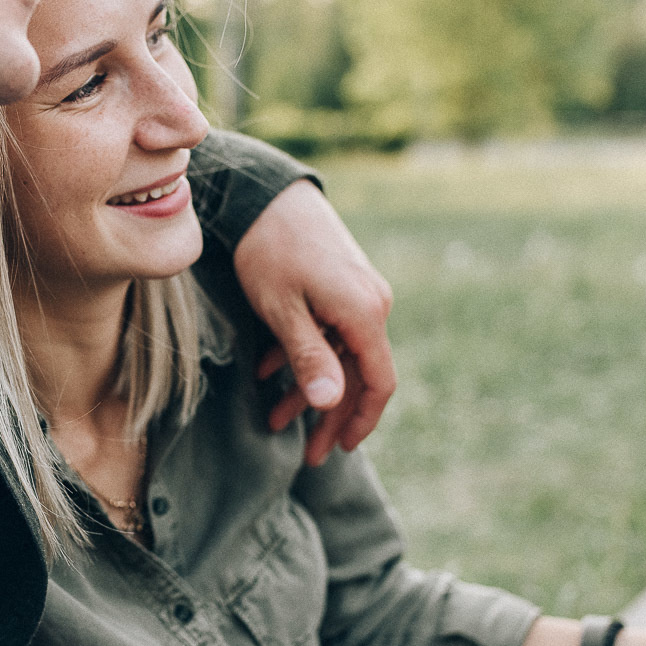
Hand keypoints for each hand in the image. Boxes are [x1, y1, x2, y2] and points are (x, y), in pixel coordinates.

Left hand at [231, 180, 394, 460]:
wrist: (266, 192)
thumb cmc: (270, 250)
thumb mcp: (283, 309)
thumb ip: (309, 356)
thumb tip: (330, 403)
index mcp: (364, 313)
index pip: (379, 382)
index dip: (362, 420)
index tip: (340, 449)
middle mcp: (371, 305)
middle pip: (360, 375)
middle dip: (331, 416)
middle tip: (309, 453)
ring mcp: (358, 294)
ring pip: (340, 356)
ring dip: (309, 389)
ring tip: (276, 419)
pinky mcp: (340, 285)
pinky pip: (330, 332)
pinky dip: (302, 356)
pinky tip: (268, 371)